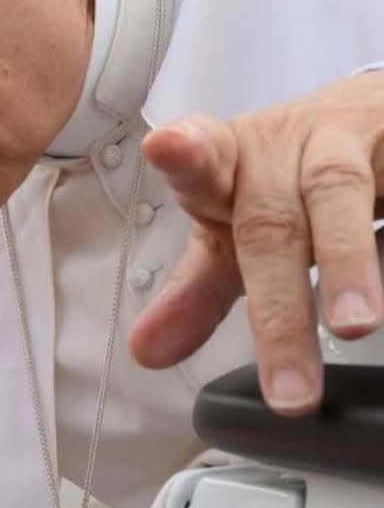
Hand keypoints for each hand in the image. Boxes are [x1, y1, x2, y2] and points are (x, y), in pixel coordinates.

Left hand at [129, 71, 383, 414]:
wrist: (366, 115)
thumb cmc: (284, 180)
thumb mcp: (234, 232)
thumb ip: (195, 292)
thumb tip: (146, 353)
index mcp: (229, 165)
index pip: (202, 159)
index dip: (186, 155)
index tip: (166, 148)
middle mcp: (283, 146)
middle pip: (271, 219)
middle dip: (279, 308)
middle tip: (289, 392)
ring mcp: (347, 137)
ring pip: (338, 193)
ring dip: (346, 262)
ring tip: (353, 326)